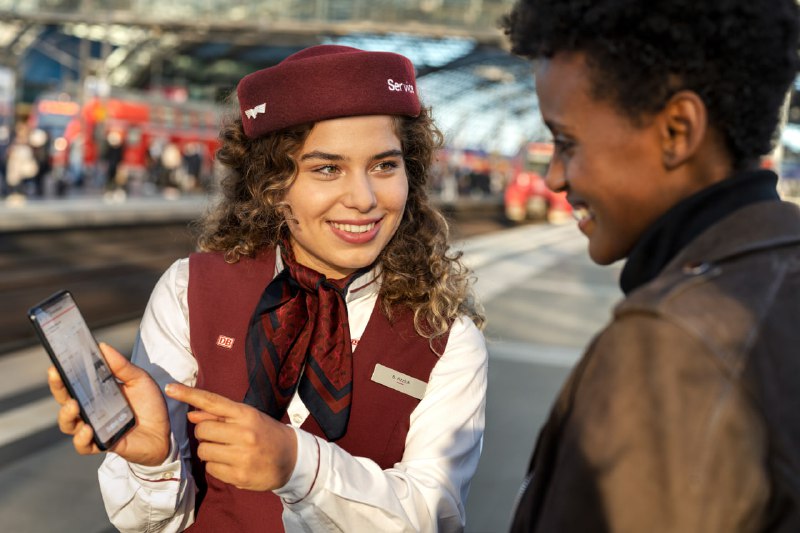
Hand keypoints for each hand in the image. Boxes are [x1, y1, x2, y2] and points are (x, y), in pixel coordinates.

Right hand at [47, 343, 170, 465]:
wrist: (164, 432)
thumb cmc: (150, 405)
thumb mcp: (139, 380)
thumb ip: (121, 366)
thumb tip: (103, 346)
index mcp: (97, 392)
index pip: (73, 381)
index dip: (62, 372)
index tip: (56, 360)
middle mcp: (90, 409)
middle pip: (65, 399)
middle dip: (58, 387)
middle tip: (57, 375)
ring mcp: (94, 427)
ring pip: (68, 424)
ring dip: (66, 414)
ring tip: (73, 406)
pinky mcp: (101, 443)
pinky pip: (83, 445)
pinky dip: (81, 439)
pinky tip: (88, 429)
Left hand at [165, 383, 297, 490]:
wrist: (291, 458)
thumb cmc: (265, 433)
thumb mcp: (248, 418)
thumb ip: (219, 415)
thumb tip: (191, 414)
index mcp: (246, 414)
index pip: (212, 401)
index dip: (189, 394)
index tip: (170, 388)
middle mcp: (244, 433)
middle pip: (202, 429)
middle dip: (206, 433)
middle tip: (221, 437)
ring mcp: (241, 455)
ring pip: (203, 451)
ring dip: (209, 451)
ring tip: (227, 451)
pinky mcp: (239, 475)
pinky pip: (210, 469)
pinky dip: (216, 466)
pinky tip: (231, 464)